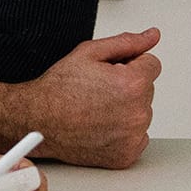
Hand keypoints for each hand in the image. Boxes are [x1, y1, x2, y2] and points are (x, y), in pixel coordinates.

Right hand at [16, 28, 159, 168]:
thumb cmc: (58, 89)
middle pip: (147, 90)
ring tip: (96, 109)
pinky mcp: (127, 155)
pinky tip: (101, 126)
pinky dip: (123, 133)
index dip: (128, 65)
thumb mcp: (90, 53)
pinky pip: (137, 137)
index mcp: (132, 84)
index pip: (152, 64)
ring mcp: (133, 136)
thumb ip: (127, 42)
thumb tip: (152, 36)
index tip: (109, 74)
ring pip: (142, 113)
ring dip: (126, 110)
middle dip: (128, 87)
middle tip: (98, 92)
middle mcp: (137, 112)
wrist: (38, 121)